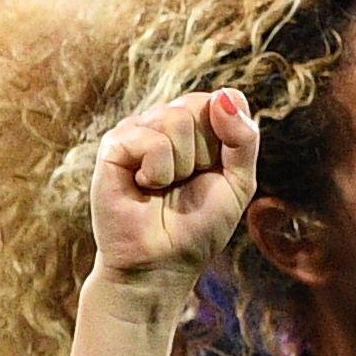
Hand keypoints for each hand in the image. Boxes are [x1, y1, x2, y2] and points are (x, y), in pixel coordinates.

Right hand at [90, 90, 256, 287]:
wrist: (162, 262)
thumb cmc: (199, 225)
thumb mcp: (239, 181)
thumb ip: (243, 137)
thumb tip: (226, 93)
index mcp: (197, 126)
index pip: (223, 100)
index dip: (226, 137)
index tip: (214, 170)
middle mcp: (164, 122)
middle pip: (198, 106)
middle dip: (204, 154)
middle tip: (186, 182)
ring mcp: (137, 131)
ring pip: (175, 119)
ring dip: (181, 165)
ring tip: (163, 187)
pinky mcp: (113, 146)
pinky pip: (148, 139)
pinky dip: (157, 170)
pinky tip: (144, 186)